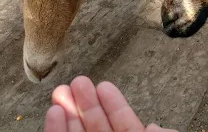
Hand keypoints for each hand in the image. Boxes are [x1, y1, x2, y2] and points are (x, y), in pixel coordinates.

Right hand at [45, 76, 176, 131]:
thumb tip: (153, 128)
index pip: (124, 126)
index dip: (114, 106)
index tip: (103, 85)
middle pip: (97, 128)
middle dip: (86, 104)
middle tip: (77, 81)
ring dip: (68, 114)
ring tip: (60, 91)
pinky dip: (55, 131)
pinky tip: (53, 112)